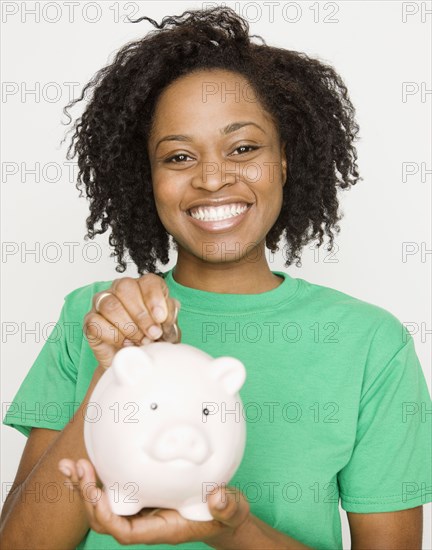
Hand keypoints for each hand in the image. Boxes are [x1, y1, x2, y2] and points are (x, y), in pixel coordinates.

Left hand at [58, 458, 250, 547]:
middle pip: (105, 517)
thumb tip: (218, 498)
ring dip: (84, 486)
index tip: (99, 495)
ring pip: (103, 505)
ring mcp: (140, 508)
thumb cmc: (224, 512)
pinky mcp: (140, 494)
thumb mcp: (231, 509)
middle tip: (79, 468)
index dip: (108, 517)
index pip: (126, 531)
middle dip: (87, 496)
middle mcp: (145, 521)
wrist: (221, 512)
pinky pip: (111, 491)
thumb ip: (226, 505)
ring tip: (69, 466)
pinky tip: (84, 465)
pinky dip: (95, 479)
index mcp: (162, 527)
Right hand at [84, 274, 180, 368]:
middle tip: (152, 334)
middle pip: (125, 287)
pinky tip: (125, 344)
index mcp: (143, 286)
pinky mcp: (90, 321)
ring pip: (110, 305)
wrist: (136, 363)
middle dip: (141, 314)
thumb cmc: (152, 341)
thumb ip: (169, 317)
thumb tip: (163, 315)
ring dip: (129, 327)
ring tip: (140, 341)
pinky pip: (96, 323)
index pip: (148, 281)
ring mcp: (102, 303)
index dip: (155, 299)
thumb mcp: (168, 328)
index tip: (161, 318)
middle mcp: (120, 290)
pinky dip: (114, 336)